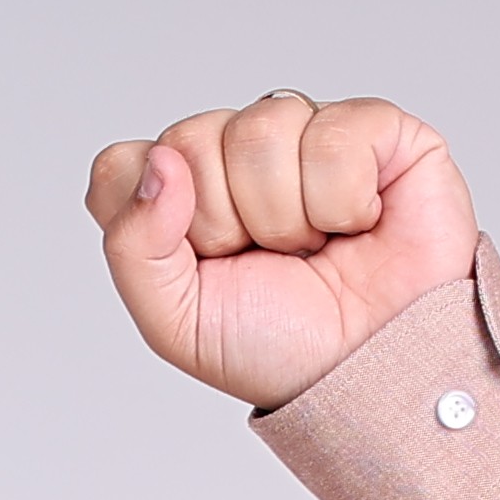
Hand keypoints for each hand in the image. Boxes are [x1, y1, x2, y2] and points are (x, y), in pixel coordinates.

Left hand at [85, 92, 472, 412]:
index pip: (124, 164)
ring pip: (260, 127)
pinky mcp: (375, 128)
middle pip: (188, 140)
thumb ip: (132, 246)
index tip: (201, 266)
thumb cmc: (280, 346)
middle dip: (226, 223)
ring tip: (313, 247)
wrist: (367, 372)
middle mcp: (237, 152)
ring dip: (285, 216)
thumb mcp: (175, 322)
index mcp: (182, 193)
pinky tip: (359, 223)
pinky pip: (333, 135)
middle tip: (269, 261)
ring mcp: (304, 131)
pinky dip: (344, 201)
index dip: (154, 221)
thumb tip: (160, 162)